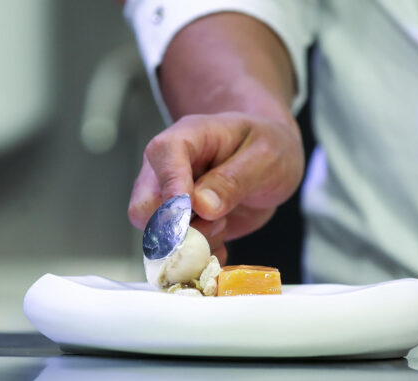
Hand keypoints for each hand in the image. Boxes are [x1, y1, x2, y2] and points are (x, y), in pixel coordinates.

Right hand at [128, 112, 303, 262]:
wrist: (272, 158)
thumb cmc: (268, 146)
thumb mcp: (264, 157)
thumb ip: (233, 180)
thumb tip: (202, 206)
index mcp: (188, 138)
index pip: (163, 154)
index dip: (172, 184)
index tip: (191, 208)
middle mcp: (169, 169)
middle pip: (145, 206)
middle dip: (179, 227)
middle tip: (218, 221)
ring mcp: (171, 200)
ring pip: (158, 236)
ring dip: (193, 243)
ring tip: (224, 224)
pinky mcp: (182, 225)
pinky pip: (177, 252)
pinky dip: (200, 257)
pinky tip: (222, 243)